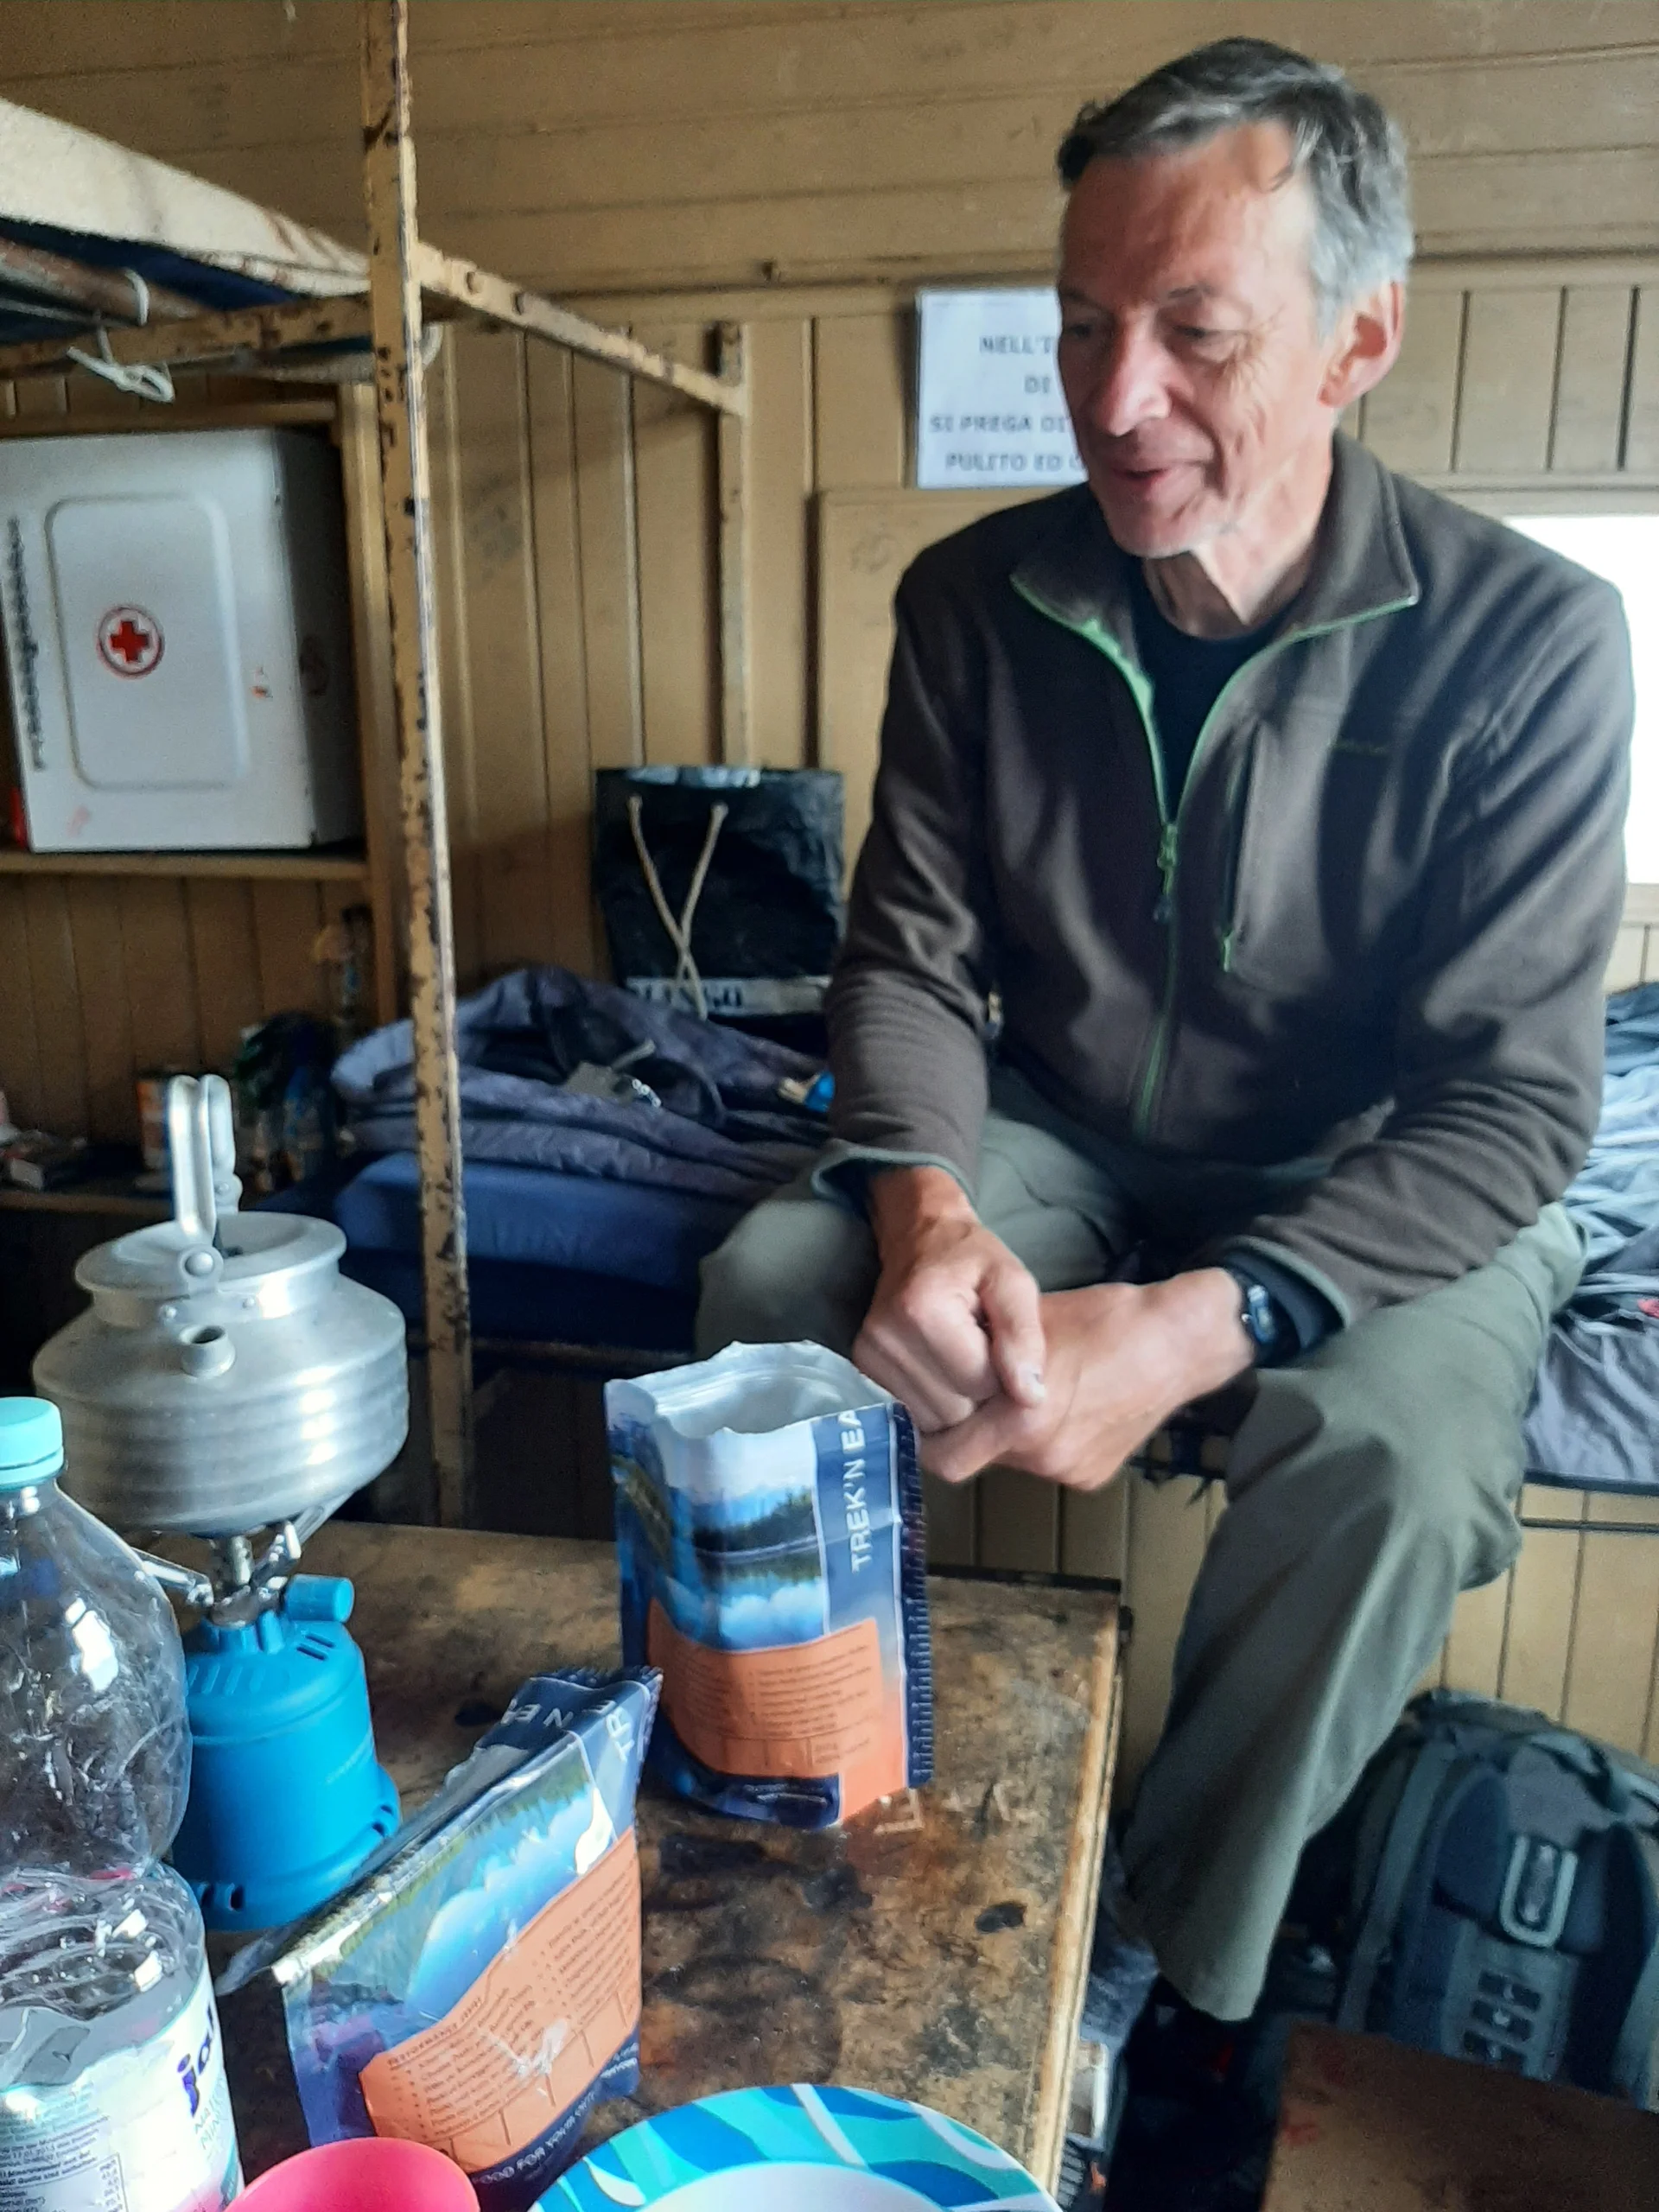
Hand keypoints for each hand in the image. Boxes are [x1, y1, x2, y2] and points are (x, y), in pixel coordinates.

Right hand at [852, 1166, 1048, 1431]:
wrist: (919, 1238)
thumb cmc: (972, 1259)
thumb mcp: (1013, 1282)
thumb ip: (1025, 1337)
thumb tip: (1031, 1397)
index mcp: (924, 1311)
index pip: (981, 1384)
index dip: (1002, 1369)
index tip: (995, 1337)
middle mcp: (886, 1339)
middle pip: (955, 1409)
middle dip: (978, 1389)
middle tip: (978, 1347)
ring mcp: (867, 1356)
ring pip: (934, 1421)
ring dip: (955, 1398)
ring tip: (958, 1354)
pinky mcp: (862, 1369)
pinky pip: (913, 1416)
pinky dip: (933, 1400)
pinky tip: (938, 1366)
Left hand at [921, 1268, 1252, 1487]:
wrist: (1180, 1343)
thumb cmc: (1104, 1319)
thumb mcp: (1030, 1321)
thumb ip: (983, 1350)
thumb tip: (938, 1360)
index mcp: (1020, 1417)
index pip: (942, 1453)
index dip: (927, 1433)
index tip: (925, 1407)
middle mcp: (1042, 1455)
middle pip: (974, 1458)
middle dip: (965, 1434)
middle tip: (966, 1403)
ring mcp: (1070, 1471)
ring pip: (1012, 1460)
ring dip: (1005, 1434)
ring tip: (1022, 1394)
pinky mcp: (1093, 1477)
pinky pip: (1050, 1462)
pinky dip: (1044, 1441)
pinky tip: (1065, 1406)